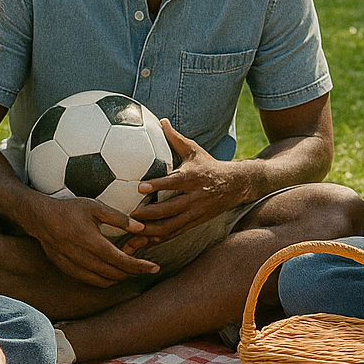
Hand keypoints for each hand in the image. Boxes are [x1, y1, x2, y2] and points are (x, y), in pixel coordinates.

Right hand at [24, 191, 158, 287]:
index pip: (121, 261)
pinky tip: (109, 271)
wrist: (39, 217)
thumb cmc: (69, 209)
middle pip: (114, 274)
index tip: (154, 267)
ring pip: (102, 281)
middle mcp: (82, 258)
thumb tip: (141, 227)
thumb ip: (119, 218)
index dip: (140, 266)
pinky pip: (89, 281)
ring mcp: (73, 266)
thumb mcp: (95, 207)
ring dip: (118, 278)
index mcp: (92, 242)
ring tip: (127, 268)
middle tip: (142, 265)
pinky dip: (103, 280)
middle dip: (132, 272)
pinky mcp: (66, 270)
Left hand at [133, 119, 252, 241]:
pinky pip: (174, 234)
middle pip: (169, 209)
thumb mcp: (194, 150)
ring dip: (150, 232)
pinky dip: (158, 239)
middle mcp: (194, 197)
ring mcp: (194, 213)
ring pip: (170, 226)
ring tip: (131, 233)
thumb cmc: (208, 165)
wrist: (235, 185)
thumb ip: (175, 138)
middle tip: (127, 215)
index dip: (158, 185)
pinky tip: (142, 242)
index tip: (140, 186)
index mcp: (192, 178)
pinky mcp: (194, 223)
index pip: (174, 183)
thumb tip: (161, 120)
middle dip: (148, 214)